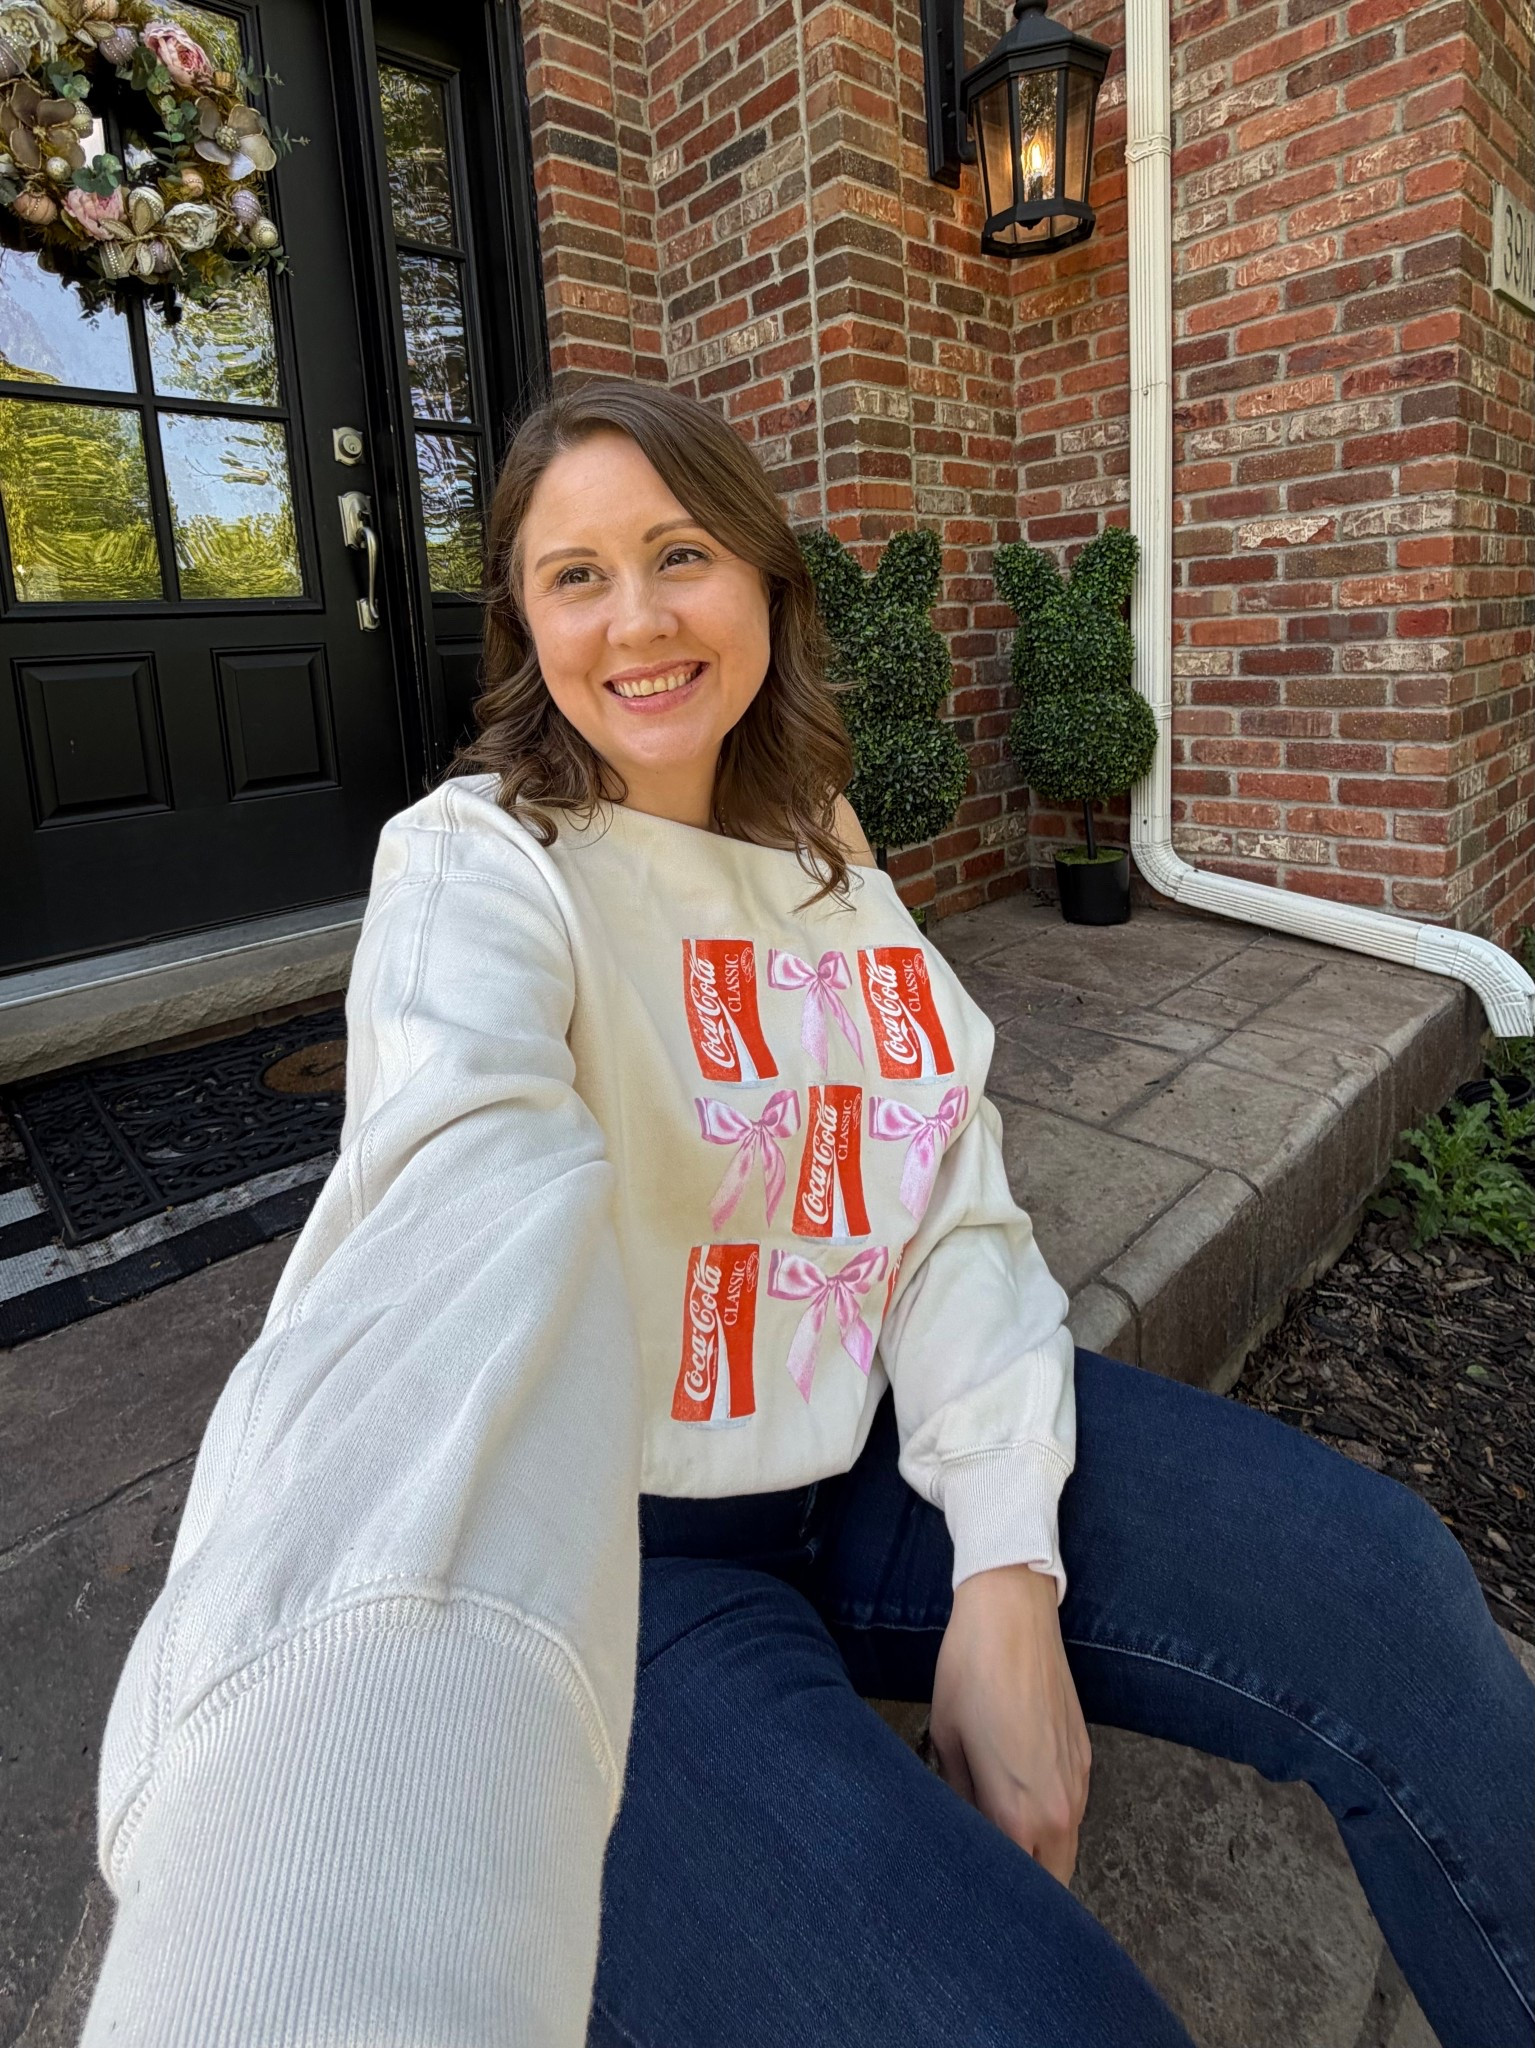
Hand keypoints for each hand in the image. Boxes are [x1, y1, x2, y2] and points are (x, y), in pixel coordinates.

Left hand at [928, 1563, 1091, 1884]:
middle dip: (1023, 1886)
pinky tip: (1015, 1793)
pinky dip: (1049, 1819)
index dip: (991, 1892)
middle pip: (1051, 1881)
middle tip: (983, 1867)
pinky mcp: (1084, 1757)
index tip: (968, 1884)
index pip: (1017, 1886)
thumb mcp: (946, 1740)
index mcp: (1018, 1814)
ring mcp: (1078, 1782)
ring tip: (994, 1831)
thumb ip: (956, 1800)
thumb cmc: (972, 1670)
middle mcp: (1059, 1809)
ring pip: (1065, 1847)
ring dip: (1038, 1853)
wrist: (1013, 1614)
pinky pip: (1070, 1810)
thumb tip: (958, 1828)